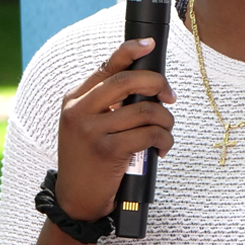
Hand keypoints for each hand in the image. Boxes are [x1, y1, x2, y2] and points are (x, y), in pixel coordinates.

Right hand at [54, 38, 175, 220]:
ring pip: (146, 110)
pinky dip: (164, 141)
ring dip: (166, 122)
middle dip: (158, 84)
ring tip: (165, 133)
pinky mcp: (107, 151)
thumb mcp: (88, 126)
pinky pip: (149, 134)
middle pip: (128, 82)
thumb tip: (148, 82)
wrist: (77, 199)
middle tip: (170, 97)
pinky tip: (161, 150)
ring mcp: (91, 131)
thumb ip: (107, 103)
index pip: (106, 67)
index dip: (130, 51)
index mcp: (74, 99)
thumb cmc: (91, 159)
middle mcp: (78, 111)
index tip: (150, 44)